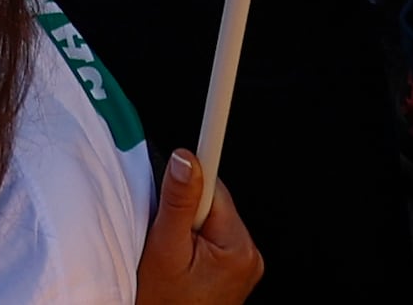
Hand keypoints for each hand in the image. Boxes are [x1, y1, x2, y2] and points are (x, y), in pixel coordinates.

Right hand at [130, 151, 263, 304]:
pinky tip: (182, 257)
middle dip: (186, 206)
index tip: (209, 126)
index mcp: (237, 249)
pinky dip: (194, 237)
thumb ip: (177, 203)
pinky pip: (214, 234)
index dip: (197, 168)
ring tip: (171, 251)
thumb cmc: (163, 304)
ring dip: (188, 223)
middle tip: (164, 231)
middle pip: (214, 200)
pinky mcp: (236, 267)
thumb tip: (186, 159)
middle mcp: (249, 255)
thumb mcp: (163, 250)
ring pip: (212, 216)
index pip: (216, 188)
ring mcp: (244, 263)